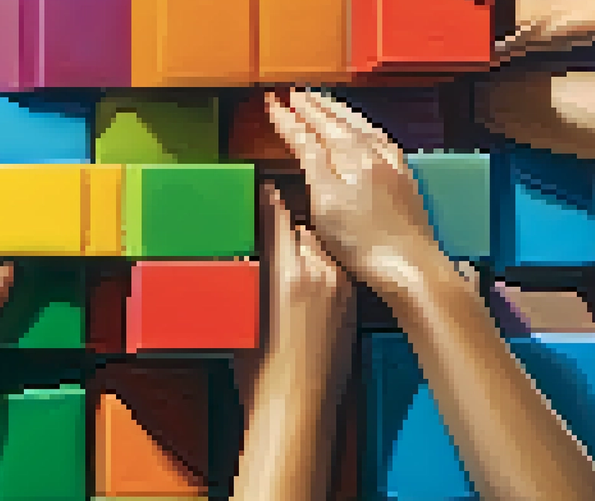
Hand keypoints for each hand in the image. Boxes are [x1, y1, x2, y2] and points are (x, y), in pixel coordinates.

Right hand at [237, 183, 355, 405]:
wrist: (296, 406)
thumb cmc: (261, 368)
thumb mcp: (243, 310)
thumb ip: (249, 273)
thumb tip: (245, 255)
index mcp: (288, 272)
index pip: (278, 220)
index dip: (269, 202)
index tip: (264, 190)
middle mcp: (320, 274)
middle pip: (304, 230)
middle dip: (288, 226)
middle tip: (272, 225)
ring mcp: (340, 289)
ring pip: (323, 250)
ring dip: (308, 247)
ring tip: (291, 256)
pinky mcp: (351, 304)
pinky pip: (336, 270)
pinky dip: (323, 267)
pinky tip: (309, 281)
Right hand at [264, 90, 442, 290]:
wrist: (412, 268)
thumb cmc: (364, 244)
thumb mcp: (325, 203)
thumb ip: (313, 164)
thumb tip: (301, 136)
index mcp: (350, 159)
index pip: (311, 133)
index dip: (289, 119)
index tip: (272, 103)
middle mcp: (373, 156)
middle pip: (339, 124)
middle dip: (315, 107)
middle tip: (296, 94)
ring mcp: (392, 168)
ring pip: (363, 129)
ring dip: (341, 113)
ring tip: (326, 103)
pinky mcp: (405, 183)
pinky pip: (383, 141)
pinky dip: (368, 129)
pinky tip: (367, 132)